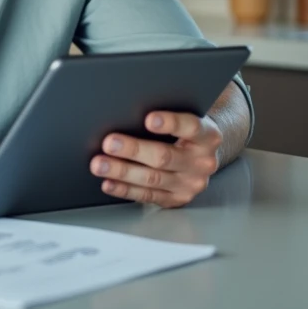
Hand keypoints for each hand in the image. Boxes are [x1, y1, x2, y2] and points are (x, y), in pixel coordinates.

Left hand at [90, 112, 221, 208]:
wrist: (203, 155)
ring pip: (152, 178)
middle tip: (109, 143)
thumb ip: (167, 114)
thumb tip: (128, 109)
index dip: (170, 123)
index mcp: (208, 136)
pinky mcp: (177, 199)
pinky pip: (148, 196)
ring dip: (122, 171)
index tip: (148, 119)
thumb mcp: (186, 117)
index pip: (191, 127)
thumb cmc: (185, 130)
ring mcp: (190, 184)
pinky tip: (109, 183)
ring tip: (99, 164)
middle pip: (165, 156)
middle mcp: (203, 162)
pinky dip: (125, 190)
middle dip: (133, 149)